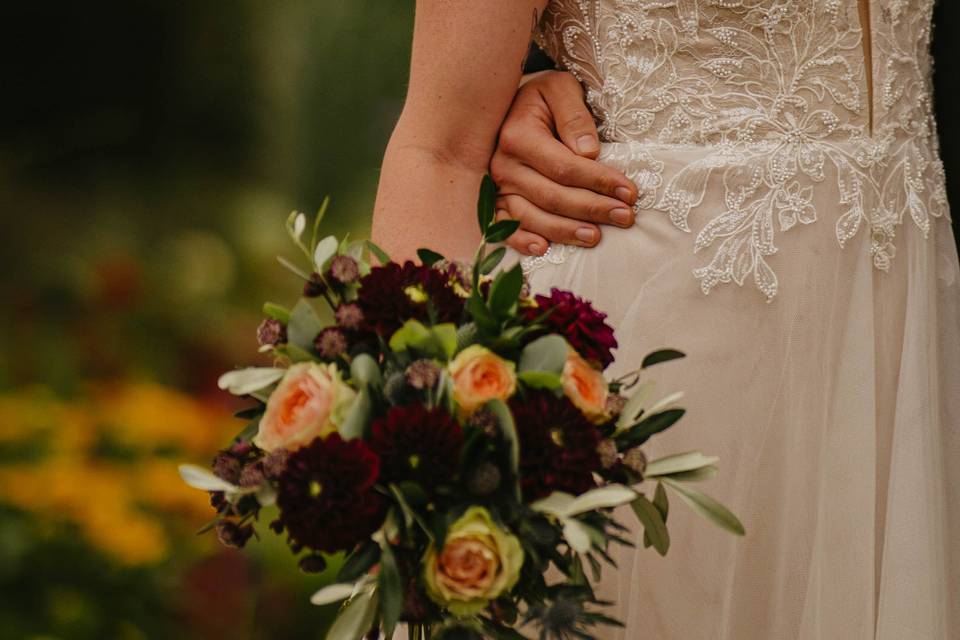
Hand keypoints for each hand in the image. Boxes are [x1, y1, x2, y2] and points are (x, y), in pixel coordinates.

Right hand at [490, 70, 638, 255]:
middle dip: (592, 209)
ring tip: (596, 237)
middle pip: (552, 196)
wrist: (509, 106)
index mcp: (518, 137)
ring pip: (532, 217)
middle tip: (625, 217)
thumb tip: (589, 152)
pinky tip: (543, 249)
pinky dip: (521, 241)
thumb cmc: (542, 98)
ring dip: (565, 231)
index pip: (565, 168)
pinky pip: (505, 227)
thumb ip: (574, 116)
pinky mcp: (493, 201)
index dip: (599, 182)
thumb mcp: (560, 89)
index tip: (629, 192)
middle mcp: (503, 166)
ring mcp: (496, 187)